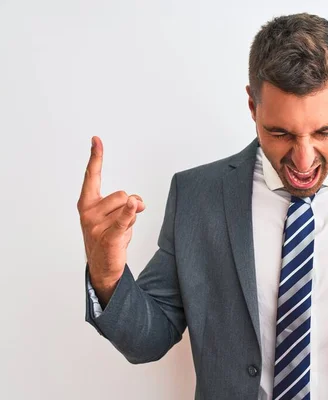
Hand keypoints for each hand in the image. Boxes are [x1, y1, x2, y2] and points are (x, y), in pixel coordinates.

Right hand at [77, 136, 145, 288]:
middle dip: (130, 206)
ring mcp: (96, 224)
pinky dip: (130, 213)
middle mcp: (88, 211)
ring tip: (120, 231)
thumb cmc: (109, 236)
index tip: (96, 139)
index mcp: (87, 202)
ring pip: (128, 208)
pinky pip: (123, 220)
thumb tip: (138, 202)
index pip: (92, 175)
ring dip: (131, 219)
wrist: (102, 267)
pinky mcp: (108, 236)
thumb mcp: (117, 215)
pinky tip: (134, 205)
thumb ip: (127, 203)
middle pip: (122, 194)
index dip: (96, 157)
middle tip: (122, 222)